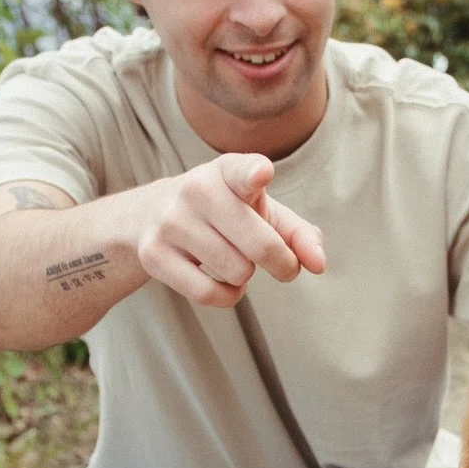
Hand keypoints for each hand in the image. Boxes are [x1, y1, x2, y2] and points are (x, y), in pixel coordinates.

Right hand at [132, 153, 325, 306]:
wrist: (149, 216)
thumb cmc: (224, 214)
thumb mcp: (262, 212)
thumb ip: (299, 235)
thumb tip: (319, 264)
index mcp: (227, 171)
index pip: (242, 171)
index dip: (255, 174)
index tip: (262, 174)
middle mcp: (197, 190)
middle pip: (259, 246)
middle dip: (282, 264)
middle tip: (283, 266)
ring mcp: (171, 222)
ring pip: (236, 272)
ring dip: (246, 276)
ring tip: (235, 260)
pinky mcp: (154, 255)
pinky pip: (209, 294)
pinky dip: (228, 296)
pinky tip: (223, 281)